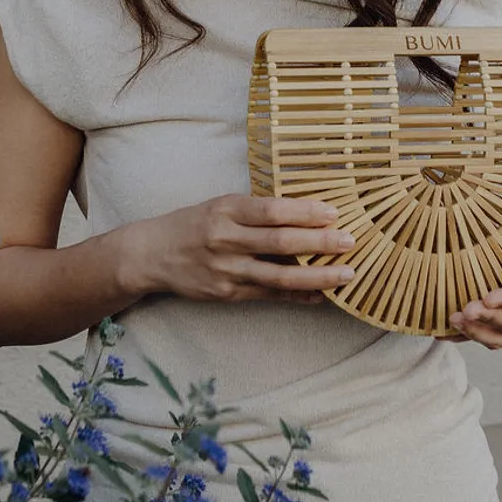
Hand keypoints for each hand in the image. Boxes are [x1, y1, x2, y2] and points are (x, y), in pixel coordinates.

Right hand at [120, 195, 358, 305]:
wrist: (151, 254)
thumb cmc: (193, 224)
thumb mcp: (220, 205)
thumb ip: (256, 210)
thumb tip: (307, 211)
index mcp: (226, 210)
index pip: (272, 210)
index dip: (305, 211)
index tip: (334, 211)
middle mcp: (225, 239)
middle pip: (280, 242)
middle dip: (319, 243)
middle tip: (350, 241)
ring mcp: (226, 269)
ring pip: (279, 276)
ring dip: (317, 276)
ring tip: (346, 274)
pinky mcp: (226, 293)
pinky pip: (269, 295)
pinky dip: (297, 295)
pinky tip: (321, 295)